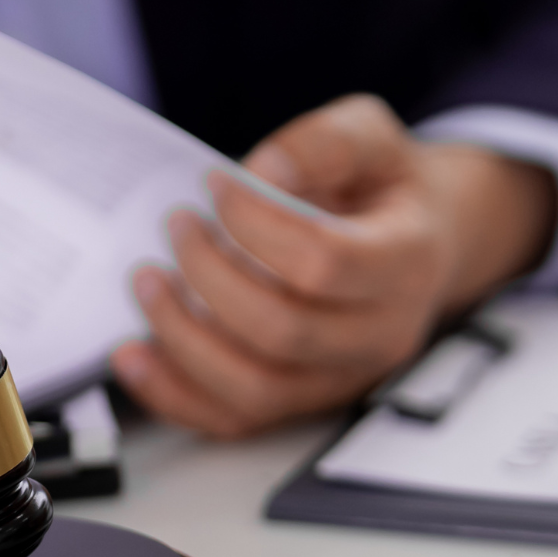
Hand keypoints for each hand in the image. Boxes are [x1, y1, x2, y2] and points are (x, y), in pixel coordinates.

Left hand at [111, 94, 557, 437]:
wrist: (424, 244)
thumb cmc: (388, 189)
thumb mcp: (372, 136)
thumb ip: (323, 143)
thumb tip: (262, 172)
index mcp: (406, 263)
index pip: (324, 262)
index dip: (256, 225)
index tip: (217, 186)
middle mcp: (383, 334)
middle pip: (284, 332)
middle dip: (210, 276)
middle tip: (178, 225)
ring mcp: (344, 377)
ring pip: (256, 388)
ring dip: (183, 338)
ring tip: (148, 280)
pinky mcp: (307, 401)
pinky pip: (235, 420)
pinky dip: (172, 393)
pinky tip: (133, 352)